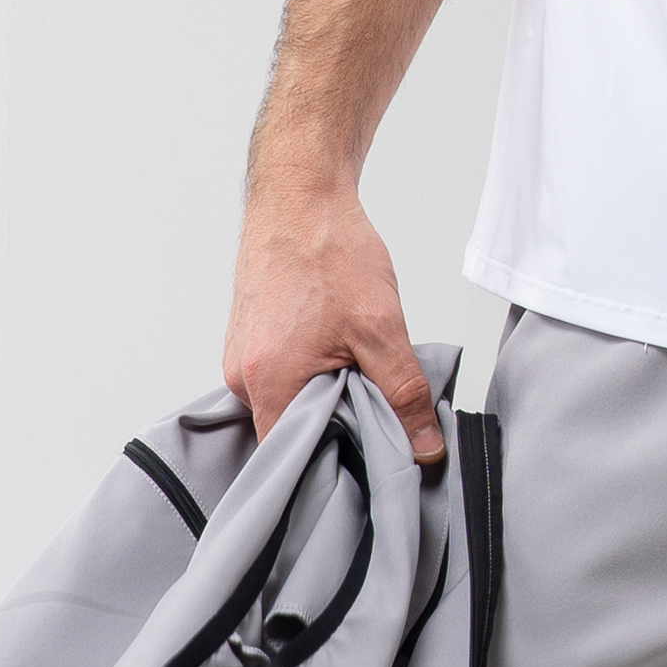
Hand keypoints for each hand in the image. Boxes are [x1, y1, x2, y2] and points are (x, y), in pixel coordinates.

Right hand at [221, 178, 446, 467]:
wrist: (299, 195)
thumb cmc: (329, 251)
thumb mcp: (382, 329)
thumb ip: (404, 395)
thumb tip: (425, 447)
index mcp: (267, 382)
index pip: (291, 459)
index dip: (330, 470)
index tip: (366, 471)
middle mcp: (241, 376)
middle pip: (289, 434)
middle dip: (335, 434)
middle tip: (375, 420)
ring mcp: (241, 358)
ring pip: (289, 404)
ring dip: (326, 400)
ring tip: (358, 375)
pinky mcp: (248, 341)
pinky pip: (282, 378)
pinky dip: (313, 377)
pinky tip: (339, 354)